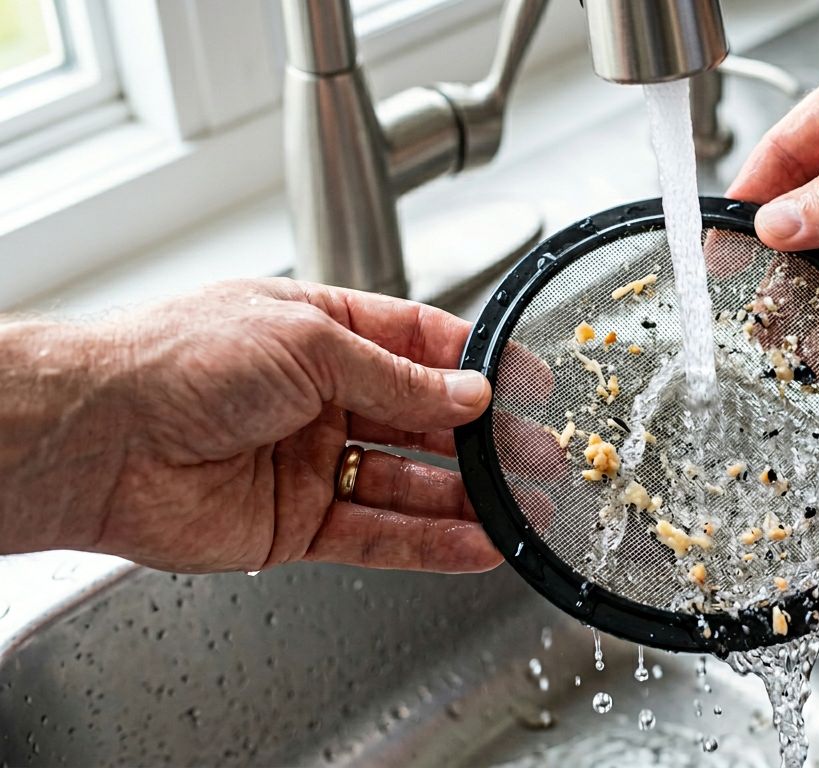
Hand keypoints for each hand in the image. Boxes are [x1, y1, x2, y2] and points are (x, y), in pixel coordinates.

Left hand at [50, 279, 503, 573]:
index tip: (528, 383)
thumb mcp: (309, 342)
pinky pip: (377, 535)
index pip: (420, 345)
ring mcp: (311, 463)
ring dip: (469, 498)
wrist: (95, 439)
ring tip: (525, 509)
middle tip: (541, 456)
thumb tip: (469, 393)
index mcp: (322, 334)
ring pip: (408, 485)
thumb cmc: (177, 360)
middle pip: (423, 422)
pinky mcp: (296, 525)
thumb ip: (399, 376)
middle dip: (485, 441)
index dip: (478, 365)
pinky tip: (476, 545)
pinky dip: (430, 543)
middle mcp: (321, 398)